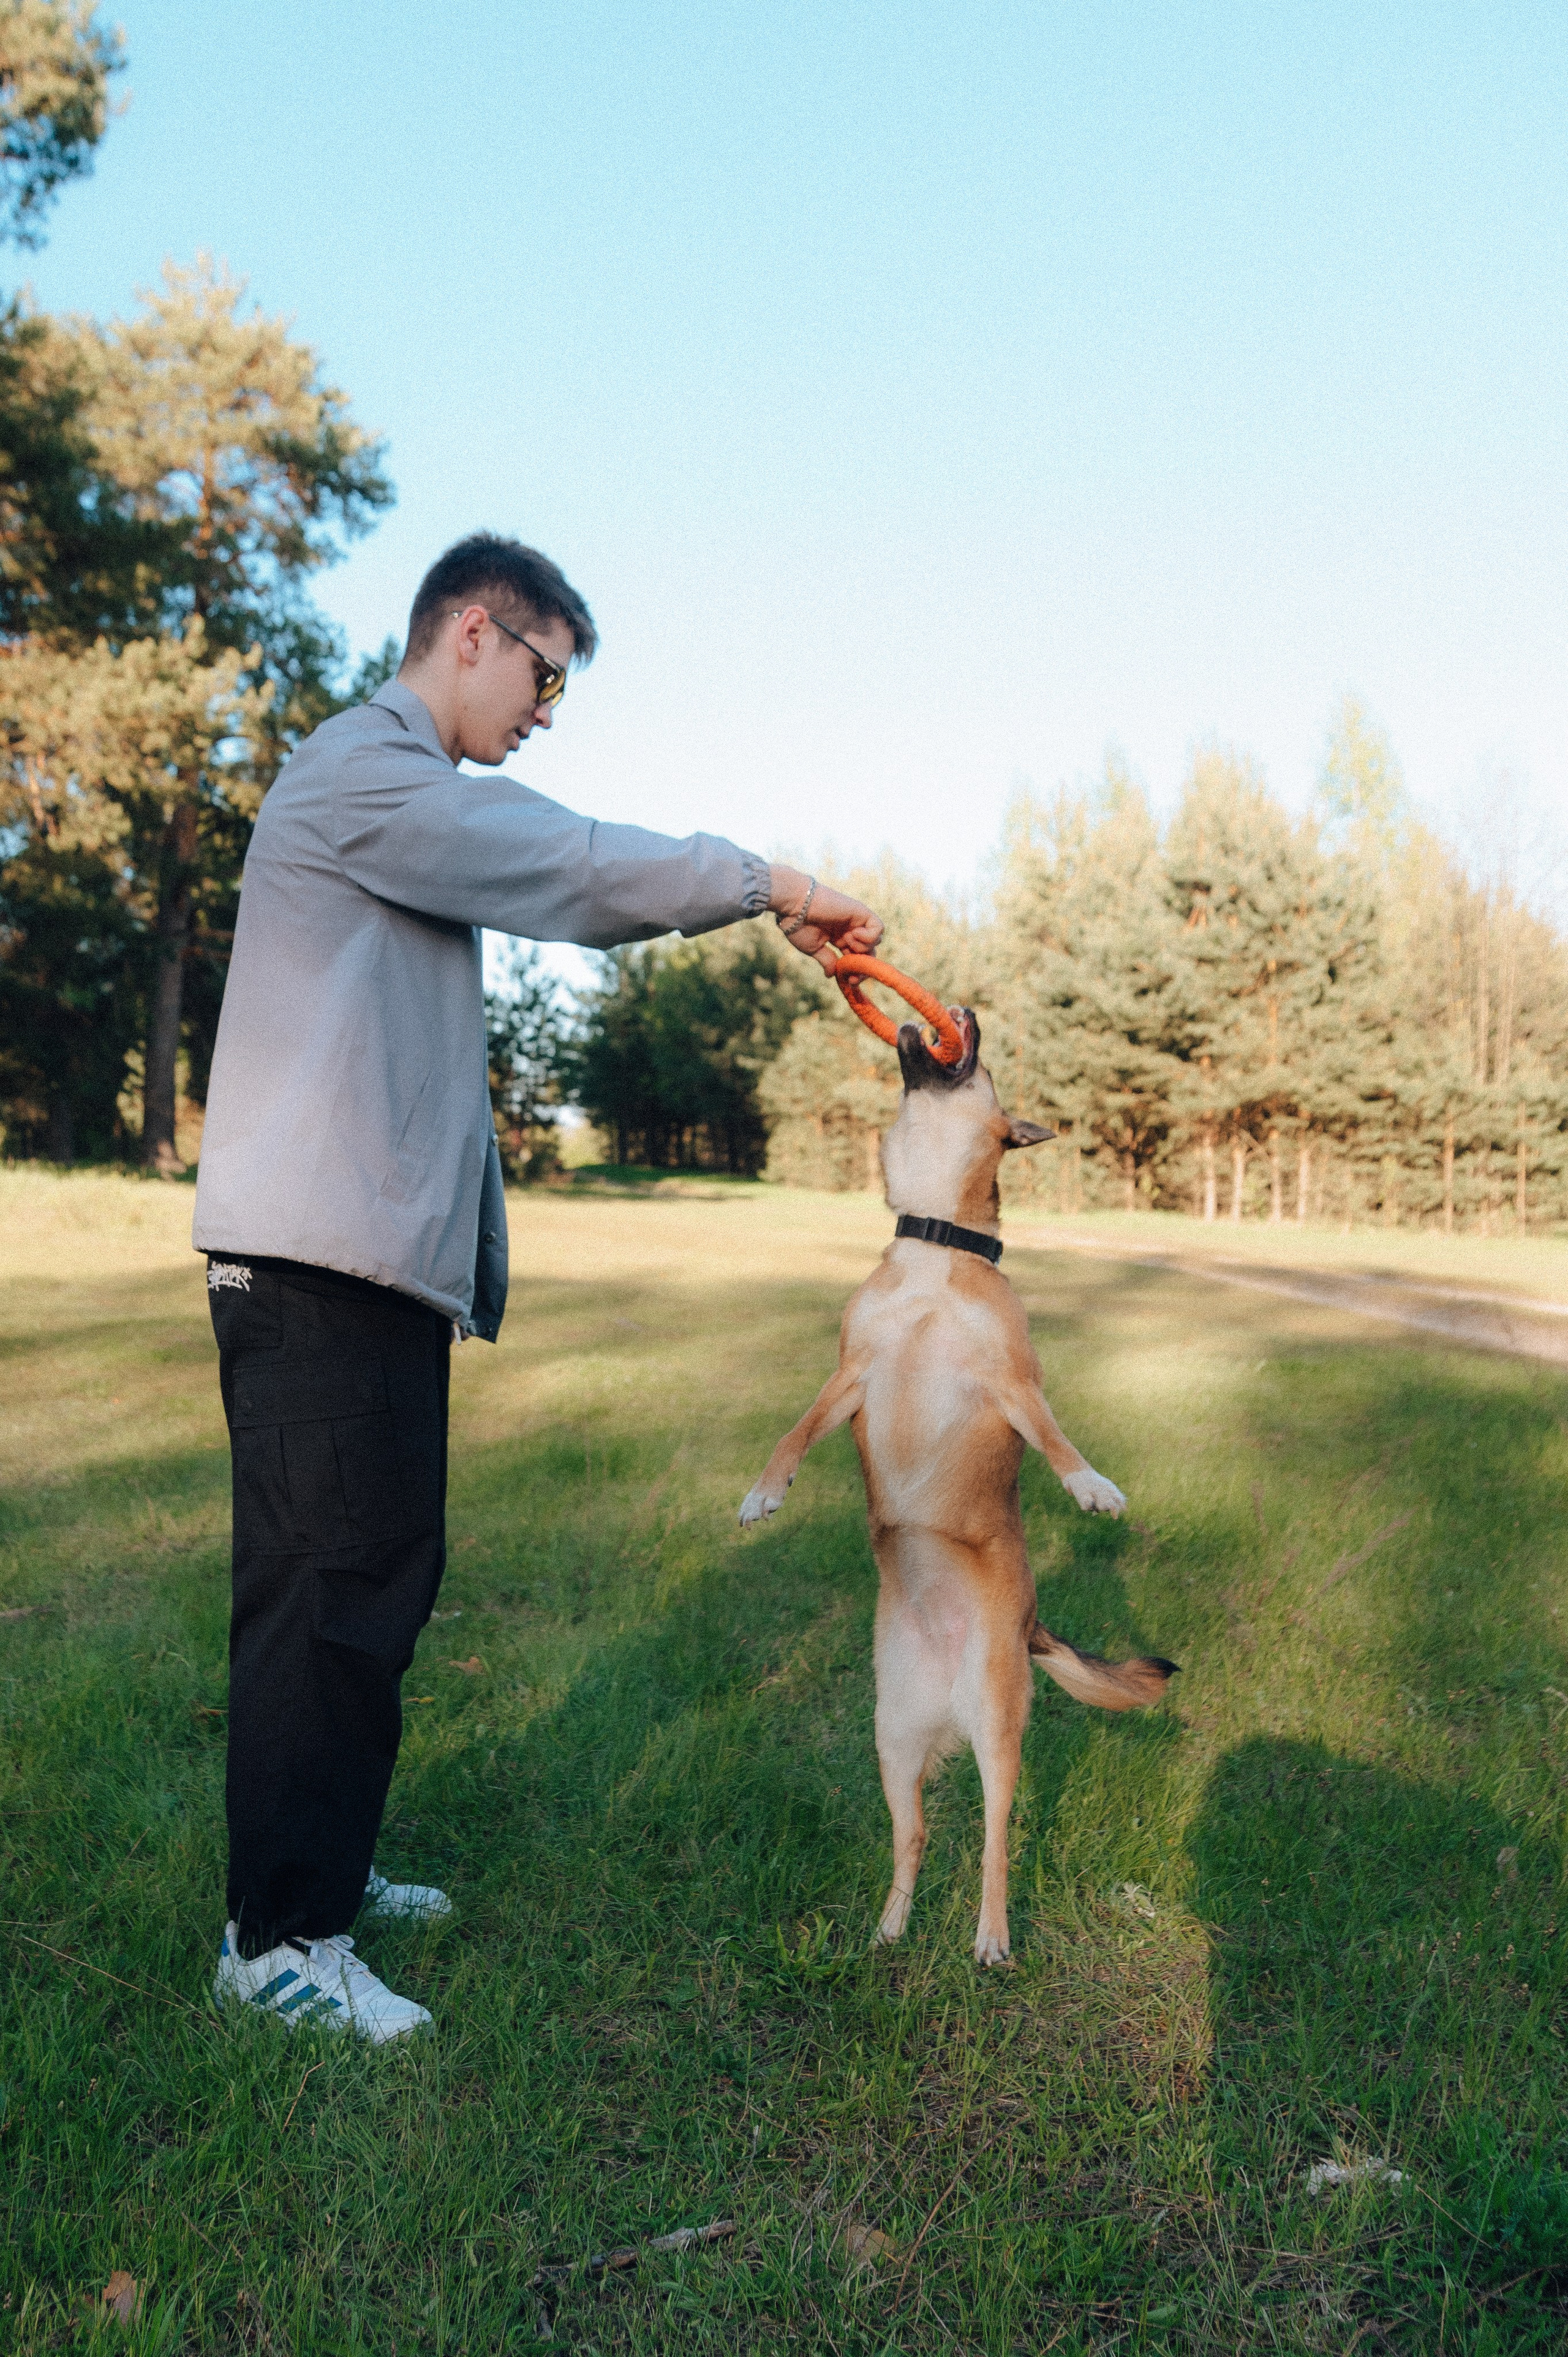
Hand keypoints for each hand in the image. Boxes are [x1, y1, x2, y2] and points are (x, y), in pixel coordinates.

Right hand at [768, 863, 882, 973]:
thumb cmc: (799, 926)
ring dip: (862, 948)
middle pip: (870, 952)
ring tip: (845, 940)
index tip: (851, 981)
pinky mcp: (861, 912)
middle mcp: (850, 930)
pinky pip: (878, 928)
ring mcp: (856, 921)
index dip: (857, 971)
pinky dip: (869, 936)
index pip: (857, 958)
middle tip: (853, 976)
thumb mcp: (814, 949)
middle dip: (864, 967)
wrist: (795, 907)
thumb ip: (827, 960)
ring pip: (876, 941)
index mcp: (839, 938)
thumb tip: (833, 975)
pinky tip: (851, 933)